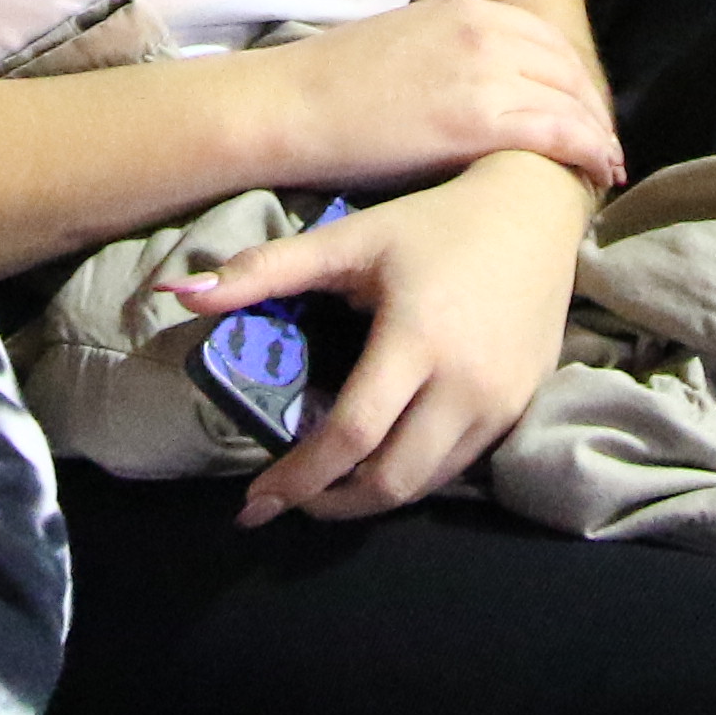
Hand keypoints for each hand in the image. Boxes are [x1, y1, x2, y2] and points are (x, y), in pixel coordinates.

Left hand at [171, 158, 591, 522]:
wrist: (535, 210)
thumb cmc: (432, 222)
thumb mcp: (347, 239)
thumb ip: (264, 270)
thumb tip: (180, 293)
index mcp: (416, 341)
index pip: (351, 436)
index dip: (298, 479)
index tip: (255, 503)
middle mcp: (466, 384)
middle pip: (391, 481)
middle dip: (332, 504)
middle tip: (290, 500)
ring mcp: (502, 402)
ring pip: (429, 482)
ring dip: (373, 496)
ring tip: (329, 485)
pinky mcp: (524, 406)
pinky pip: (462, 462)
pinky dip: (415, 473)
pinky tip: (384, 456)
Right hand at [243, 0, 621, 193]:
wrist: (291, 104)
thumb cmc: (332, 85)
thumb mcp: (405, 41)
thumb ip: (451, 52)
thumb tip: (473, 84)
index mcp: (467, 8)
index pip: (545, 40)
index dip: (571, 78)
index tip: (579, 107)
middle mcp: (485, 30)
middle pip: (567, 68)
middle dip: (591, 106)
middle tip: (602, 143)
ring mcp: (485, 71)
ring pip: (571, 100)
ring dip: (597, 133)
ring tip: (606, 166)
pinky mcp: (478, 118)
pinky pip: (558, 132)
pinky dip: (588, 151)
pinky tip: (597, 174)